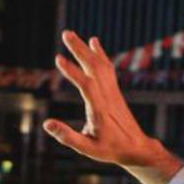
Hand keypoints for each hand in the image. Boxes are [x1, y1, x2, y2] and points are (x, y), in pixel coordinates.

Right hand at [46, 31, 180, 179]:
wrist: (137, 147)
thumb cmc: (111, 150)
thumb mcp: (87, 148)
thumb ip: (67, 136)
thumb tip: (46, 124)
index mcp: (99, 109)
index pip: (86, 85)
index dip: (72, 71)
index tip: (58, 58)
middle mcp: (107, 96)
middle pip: (94, 67)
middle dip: (79, 49)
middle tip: (65, 33)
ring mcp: (112, 91)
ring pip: (100, 64)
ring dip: (86, 48)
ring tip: (71, 35)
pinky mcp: (115, 91)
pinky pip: (107, 68)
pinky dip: (100, 53)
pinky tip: (94, 42)